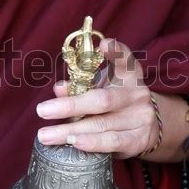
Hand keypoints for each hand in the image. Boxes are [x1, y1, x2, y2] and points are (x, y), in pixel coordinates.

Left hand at [36, 39, 158, 157]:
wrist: (147, 130)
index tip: (103, 45)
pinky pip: (112, 141)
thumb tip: (58, 89)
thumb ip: (81, 86)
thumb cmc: (117, 105)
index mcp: (129, 76)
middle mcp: (137, 94)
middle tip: (42, 110)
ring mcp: (140, 118)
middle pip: (101, 99)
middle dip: (69, 106)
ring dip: (70, 130)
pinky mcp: (138, 139)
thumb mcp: (102, 89)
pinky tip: (74, 142)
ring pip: (101, 124)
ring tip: (46, 135)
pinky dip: (92, 143)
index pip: (125, 60)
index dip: (116, 52)